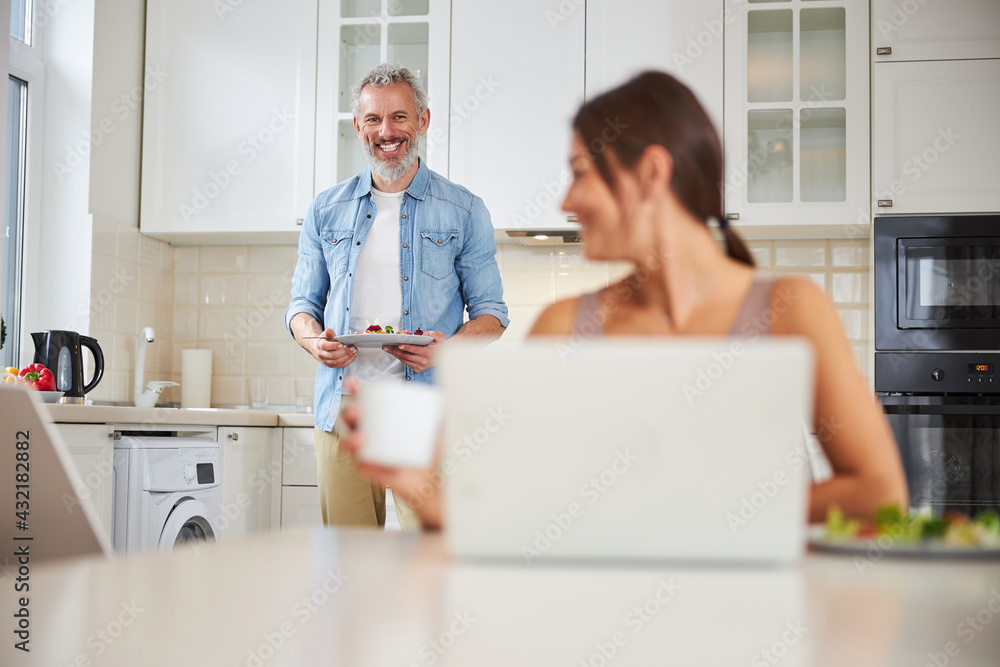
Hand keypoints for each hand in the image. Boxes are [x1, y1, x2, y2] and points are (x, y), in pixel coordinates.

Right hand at [308, 328, 357, 368]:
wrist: (320, 349)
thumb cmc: (324, 341)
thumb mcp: (325, 335)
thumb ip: (329, 332)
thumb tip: (328, 330)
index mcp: (319, 345)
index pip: (325, 346)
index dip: (334, 346)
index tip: (342, 344)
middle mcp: (321, 355)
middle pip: (333, 356)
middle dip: (344, 352)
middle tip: (352, 347)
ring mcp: (326, 361)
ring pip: (338, 361)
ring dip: (348, 356)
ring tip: (354, 351)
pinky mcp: (331, 365)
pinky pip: (341, 365)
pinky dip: (349, 361)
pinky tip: (353, 355)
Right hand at [339, 378, 443, 528]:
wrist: (440, 480)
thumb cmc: (437, 452)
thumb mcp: (442, 425)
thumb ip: (443, 409)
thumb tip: (444, 394)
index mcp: (388, 418)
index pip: (369, 402)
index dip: (358, 391)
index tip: (353, 382)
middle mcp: (377, 433)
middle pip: (354, 419)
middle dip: (349, 412)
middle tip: (358, 411)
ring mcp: (374, 452)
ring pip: (352, 442)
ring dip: (349, 438)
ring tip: (360, 438)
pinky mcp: (375, 471)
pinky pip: (361, 465)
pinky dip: (359, 461)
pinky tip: (364, 458)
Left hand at [383, 330, 444, 372]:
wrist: (443, 356)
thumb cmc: (439, 345)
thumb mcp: (440, 336)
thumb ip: (433, 334)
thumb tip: (424, 334)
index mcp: (428, 353)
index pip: (415, 350)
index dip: (407, 347)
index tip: (399, 345)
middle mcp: (423, 361)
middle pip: (406, 356)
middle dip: (395, 350)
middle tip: (386, 346)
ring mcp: (419, 366)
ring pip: (404, 359)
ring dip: (394, 354)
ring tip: (386, 348)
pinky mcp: (417, 369)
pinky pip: (405, 362)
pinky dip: (399, 357)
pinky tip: (393, 352)